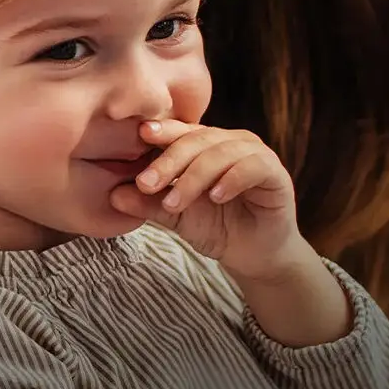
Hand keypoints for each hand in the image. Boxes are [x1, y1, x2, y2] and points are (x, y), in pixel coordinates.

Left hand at [108, 119, 306, 280]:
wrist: (255, 256)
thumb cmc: (218, 228)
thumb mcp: (177, 216)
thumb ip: (150, 204)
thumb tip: (113, 195)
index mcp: (207, 145)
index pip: (181, 132)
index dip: (162, 132)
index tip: (139, 137)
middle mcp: (231, 142)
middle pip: (198, 139)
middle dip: (170, 161)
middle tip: (147, 184)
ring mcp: (255, 154)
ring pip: (222, 152)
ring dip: (195, 176)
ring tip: (176, 202)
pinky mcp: (275, 173)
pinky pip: (253, 166)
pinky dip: (231, 179)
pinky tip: (216, 196)